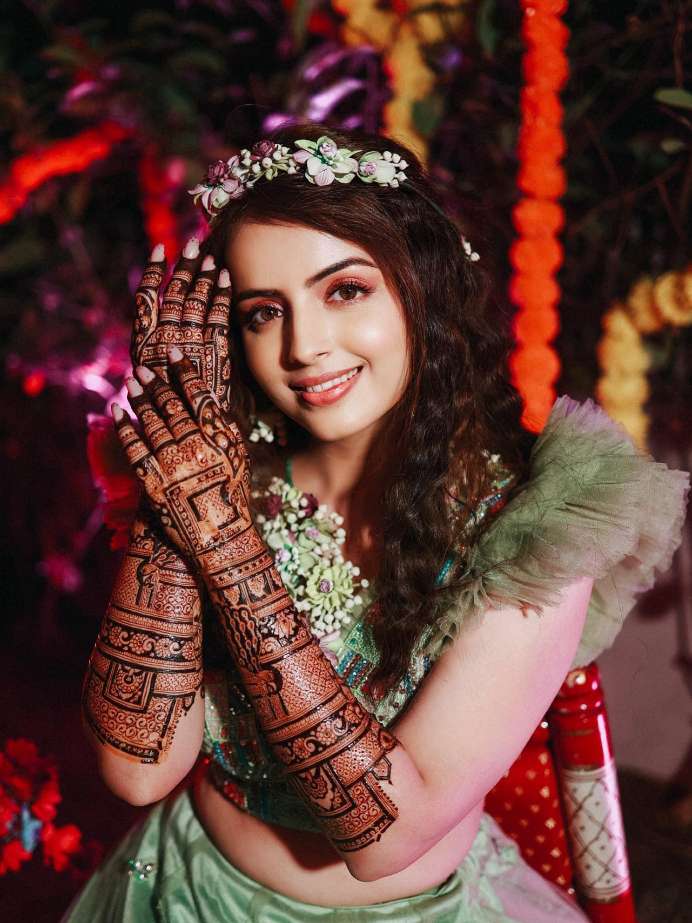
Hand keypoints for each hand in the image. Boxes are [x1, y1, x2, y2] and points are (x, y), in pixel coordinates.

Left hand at [113, 350, 253, 566]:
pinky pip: (134, 446)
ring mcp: (172, 462)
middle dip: (156, 383)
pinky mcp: (152, 480)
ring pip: (152, 421)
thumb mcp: (236, 456)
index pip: (199, 395)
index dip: (184, 372)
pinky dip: (124, 425)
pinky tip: (117, 410)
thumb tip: (205, 397)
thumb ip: (221, 427)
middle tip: (144, 368)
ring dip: (139, 398)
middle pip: (172, 405)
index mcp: (219, 437)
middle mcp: (195, 445)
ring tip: (132, 382)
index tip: (173, 354)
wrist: (220, 537)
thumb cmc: (232, 495)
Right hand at [131, 240, 231, 413]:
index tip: (161, 250)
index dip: (153, 272)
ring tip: (212, 257)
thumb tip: (157, 341)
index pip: (144, 298)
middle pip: (173, 294)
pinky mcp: (212, 352)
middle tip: (194, 242)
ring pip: (195, 302)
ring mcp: (188, 344)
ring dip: (204, 276)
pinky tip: (227, 278)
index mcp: (142, 345)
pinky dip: (221, 295)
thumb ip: (156, 356)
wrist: (191, 434)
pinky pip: (217, 317)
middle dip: (184, 266)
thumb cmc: (170, 412)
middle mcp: (162, 340)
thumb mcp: (151, 384)